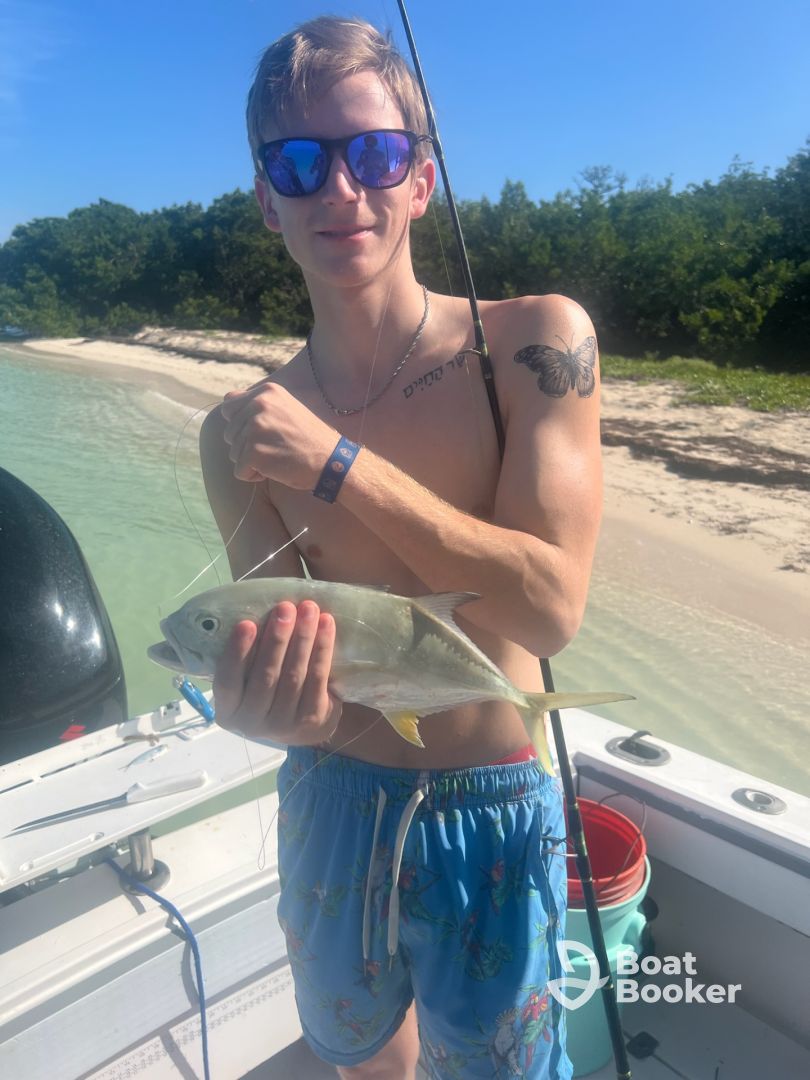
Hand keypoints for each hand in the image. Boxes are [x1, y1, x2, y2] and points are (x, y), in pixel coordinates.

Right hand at [213, 600, 341, 744]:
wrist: (300, 725)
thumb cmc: (267, 690)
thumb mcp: (247, 681)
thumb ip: (246, 658)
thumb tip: (253, 611)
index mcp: (228, 711)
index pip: (228, 681)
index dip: (237, 652)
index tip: (247, 623)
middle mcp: (252, 722)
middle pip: (266, 676)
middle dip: (277, 638)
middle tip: (285, 608)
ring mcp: (284, 724)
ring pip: (294, 675)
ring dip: (303, 638)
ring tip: (308, 610)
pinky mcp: (313, 718)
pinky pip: (317, 678)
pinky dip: (322, 649)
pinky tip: (326, 625)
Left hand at [220, 383, 337, 485]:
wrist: (331, 461)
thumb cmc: (309, 440)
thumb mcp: (286, 409)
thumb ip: (259, 405)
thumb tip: (226, 406)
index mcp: (266, 392)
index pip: (229, 406)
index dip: (240, 424)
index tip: (263, 434)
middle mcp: (258, 405)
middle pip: (229, 433)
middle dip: (247, 446)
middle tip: (275, 448)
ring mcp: (255, 428)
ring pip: (234, 452)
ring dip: (251, 461)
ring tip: (278, 458)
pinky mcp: (254, 452)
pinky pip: (239, 471)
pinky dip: (253, 476)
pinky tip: (275, 470)